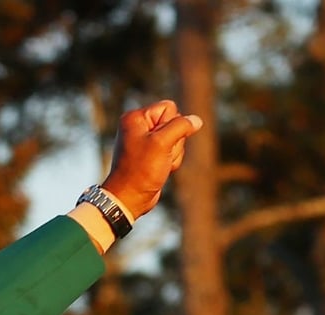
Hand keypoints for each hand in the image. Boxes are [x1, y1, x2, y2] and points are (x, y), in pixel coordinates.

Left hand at [101, 99, 203, 218]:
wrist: (129, 198)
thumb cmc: (141, 170)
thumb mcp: (163, 143)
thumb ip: (181, 126)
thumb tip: (196, 120)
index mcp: (135, 118)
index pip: (169, 107)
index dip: (172, 123)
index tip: (158, 140)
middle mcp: (139, 127)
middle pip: (176, 123)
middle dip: (175, 141)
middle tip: (159, 156)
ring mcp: (146, 141)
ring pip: (178, 139)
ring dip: (174, 154)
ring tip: (159, 164)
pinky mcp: (152, 154)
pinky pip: (174, 151)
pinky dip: (172, 161)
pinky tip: (161, 170)